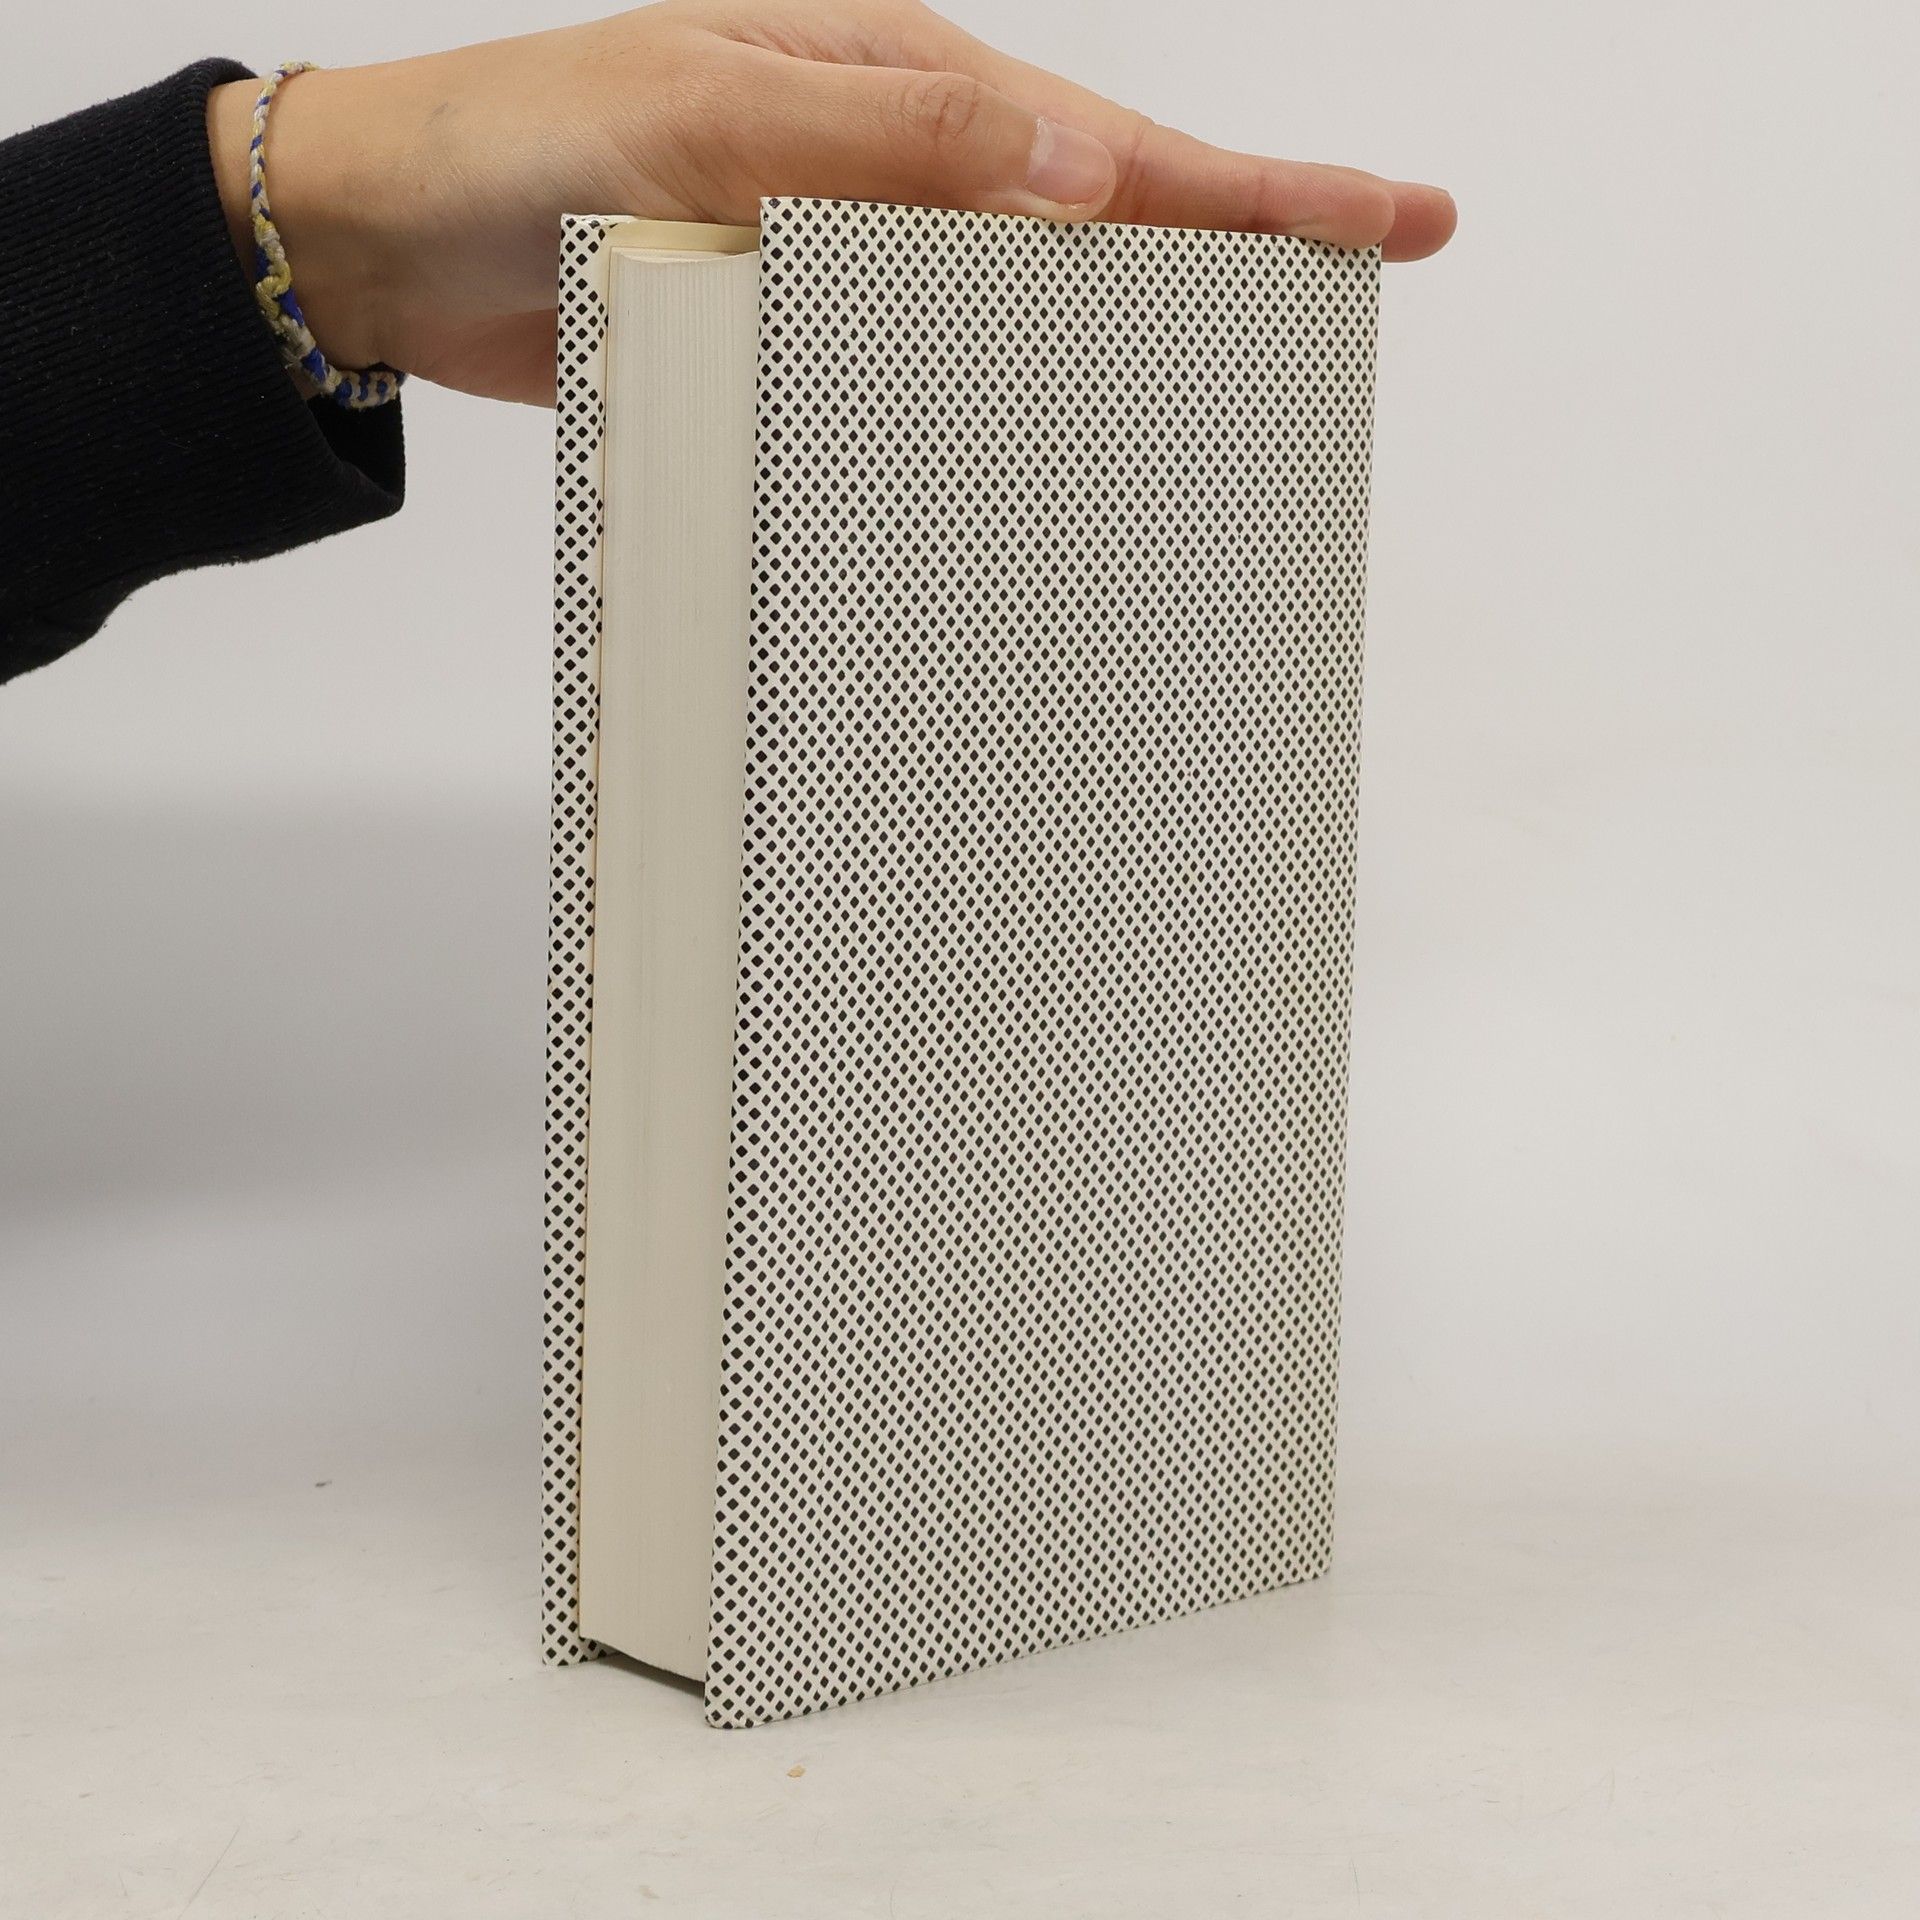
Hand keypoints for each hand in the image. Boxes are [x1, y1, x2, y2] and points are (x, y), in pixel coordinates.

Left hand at [208, 1, 1456, 405]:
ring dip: (1135, 335)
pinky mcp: (803, 334)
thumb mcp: (706, 109)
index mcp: (902, 87)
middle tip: (1370, 274)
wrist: (398, 242)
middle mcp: (895, 170)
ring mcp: (854, 256)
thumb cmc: (523, 146)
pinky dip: (999, 406)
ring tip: (1250, 382)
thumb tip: (1078, 172)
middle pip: (1106, 216)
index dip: (1263, 185)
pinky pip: (929, 376)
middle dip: (1243, 247)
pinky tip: (1047, 446)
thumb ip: (890, 140)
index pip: (1115, 143)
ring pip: (1027, 307)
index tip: (1391, 217)